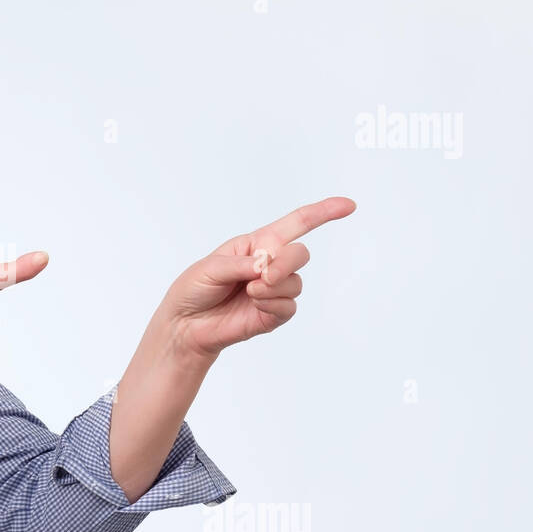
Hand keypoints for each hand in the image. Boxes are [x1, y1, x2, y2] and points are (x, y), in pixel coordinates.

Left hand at [160, 196, 357, 360]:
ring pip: (296, 282)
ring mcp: (273, 290)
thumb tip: (268, 265)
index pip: (295, 224)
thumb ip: (241, 263)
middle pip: (300, 254)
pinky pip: (289, 306)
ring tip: (249, 292)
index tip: (348, 205)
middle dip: (287, 263)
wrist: (184, 325)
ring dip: (274, 286)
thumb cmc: (193, 289)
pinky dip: (273, 303)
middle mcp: (269, 265)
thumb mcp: (210, 267)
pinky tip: (254, 303)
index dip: (322, 213)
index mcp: (256, 244)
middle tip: (264, 275)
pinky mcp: (273, 314)